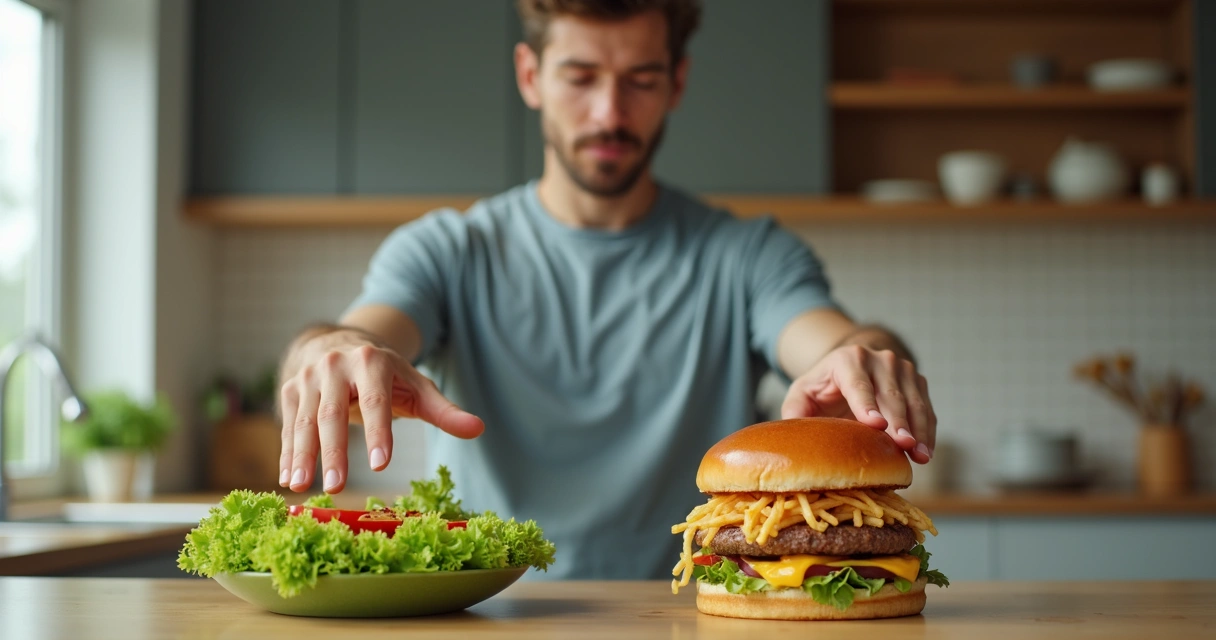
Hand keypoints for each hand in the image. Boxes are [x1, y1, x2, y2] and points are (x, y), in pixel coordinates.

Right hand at [278, 336, 483, 492]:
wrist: (339, 345)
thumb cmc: (386, 375)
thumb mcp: (416, 386)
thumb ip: (444, 411)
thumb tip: (478, 429)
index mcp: (372, 362)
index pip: (375, 401)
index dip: (378, 432)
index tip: (381, 465)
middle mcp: (335, 366)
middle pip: (332, 412)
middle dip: (334, 452)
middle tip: (337, 487)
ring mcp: (309, 377)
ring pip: (304, 421)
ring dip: (303, 456)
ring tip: (303, 487)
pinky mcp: (290, 390)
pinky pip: (288, 426)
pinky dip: (287, 454)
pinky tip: (289, 480)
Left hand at [780, 345, 935, 463]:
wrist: (850, 370)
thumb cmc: (823, 389)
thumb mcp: (802, 395)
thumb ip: (794, 412)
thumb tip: (791, 435)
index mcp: (847, 359)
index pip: (858, 384)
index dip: (866, 404)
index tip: (875, 425)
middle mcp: (878, 359)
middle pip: (890, 394)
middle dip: (898, 422)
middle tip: (904, 446)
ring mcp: (902, 369)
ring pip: (913, 402)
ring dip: (919, 430)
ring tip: (921, 456)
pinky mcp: (918, 382)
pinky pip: (926, 409)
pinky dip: (928, 432)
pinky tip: (926, 452)